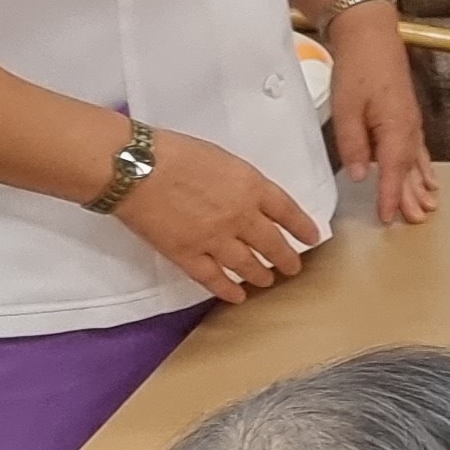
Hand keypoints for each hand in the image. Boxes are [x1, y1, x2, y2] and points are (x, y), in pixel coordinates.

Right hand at [117, 129, 323, 302]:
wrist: (136, 168)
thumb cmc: (174, 153)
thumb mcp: (223, 158)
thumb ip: (242, 182)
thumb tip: (250, 197)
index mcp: (252, 186)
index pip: (289, 212)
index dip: (303, 227)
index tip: (313, 238)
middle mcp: (240, 217)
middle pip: (273, 244)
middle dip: (287, 259)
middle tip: (293, 267)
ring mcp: (214, 239)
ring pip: (247, 266)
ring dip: (261, 275)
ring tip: (268, 280)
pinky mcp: (187, 255)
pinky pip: (213, 280)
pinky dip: (227, 291)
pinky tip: (236, 296)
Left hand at [325, 6, 439, 224]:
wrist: (371, 37)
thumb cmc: (358, 69)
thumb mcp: (346, 108)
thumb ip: (353, 145)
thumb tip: (361, 174)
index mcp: (395, 128)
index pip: (394, 171)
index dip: (391, 196)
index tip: (389, 217)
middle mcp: (409, 128)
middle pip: (411, 170)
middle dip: (412, 196)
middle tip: (415, 220)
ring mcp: (411, 122)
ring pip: (418, 161)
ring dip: (421, 185)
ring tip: (428, 206)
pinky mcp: (407, 116)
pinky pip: (419, 149)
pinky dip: (424, 166)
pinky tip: (428, 176)